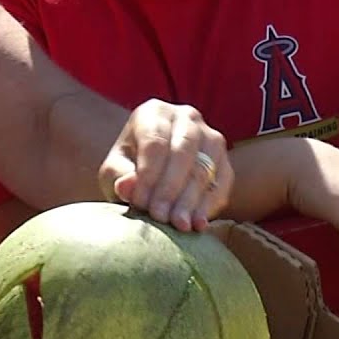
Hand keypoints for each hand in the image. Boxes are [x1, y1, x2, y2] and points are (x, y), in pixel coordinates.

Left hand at [98, 99, 232, 232]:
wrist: (151, 173)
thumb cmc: (127, 169)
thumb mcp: (114, 172)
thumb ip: (118, 176)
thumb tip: (126, 186)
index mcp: (153, 113)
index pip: (155, 142)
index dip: (148, 175)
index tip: (140, 204)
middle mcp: (186, 117)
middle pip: (182, 152)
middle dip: (170, 188)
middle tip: (160, 217)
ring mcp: (210, 136)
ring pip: (204, 167)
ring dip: (191, 199)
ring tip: (179, 225)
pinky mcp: (224, 161)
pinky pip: (222, 182)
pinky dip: (210, 205)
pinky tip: (198, 225)